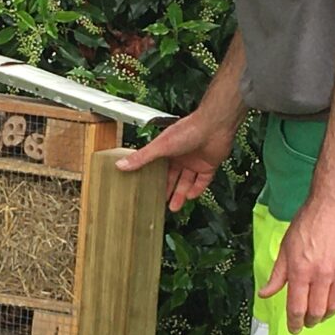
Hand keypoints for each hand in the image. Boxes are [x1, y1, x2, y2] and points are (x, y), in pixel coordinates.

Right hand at [115, 107, 237, 212]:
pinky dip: (197, 189)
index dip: (154, 178)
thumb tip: (120, 165)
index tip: (147, 189)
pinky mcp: (209, 165)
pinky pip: (203, 181)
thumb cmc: (187, 130)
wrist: (213, 126)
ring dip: (181, 194)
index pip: (159, 166)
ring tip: (173, 208)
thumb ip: (141, 157)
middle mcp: (181, 155)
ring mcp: (196, 161)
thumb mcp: (160, 146)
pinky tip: (190, 197)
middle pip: (173, 177)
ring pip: (187, 181)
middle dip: (167, 190)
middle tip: (160, 203)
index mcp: (168, 149)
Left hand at [261, 193, 334, 333]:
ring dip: (326, 314)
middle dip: (310, 321)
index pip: (296, 307)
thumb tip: (265, 294)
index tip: (294, 328)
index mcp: (300, 270)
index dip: (294, 323)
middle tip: (307, 322)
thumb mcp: (286, 246)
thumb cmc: (309, 220)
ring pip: (334, 306)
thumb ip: (277, 274)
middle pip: (317, 311)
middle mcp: (320, 274)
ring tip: (321, 313)